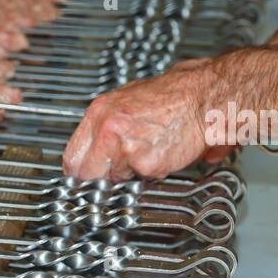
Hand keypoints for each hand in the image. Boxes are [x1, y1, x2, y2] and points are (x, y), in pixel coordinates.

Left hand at [63, 59, 227, 179]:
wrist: (205, 98)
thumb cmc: (174, 97)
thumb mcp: (127, 101)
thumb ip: (106, 126)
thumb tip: (94, 150)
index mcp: (100, 111)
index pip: (72, 156)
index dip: (81, 170)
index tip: (87, 176)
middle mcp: (107, 128)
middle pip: (87, 173)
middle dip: (102, 176)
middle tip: (120, 167)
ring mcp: (125, 147)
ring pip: (116, 178)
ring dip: (131, 172)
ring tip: (150, 149)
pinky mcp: (145, 163)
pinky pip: (141, 179)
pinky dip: (153, 172)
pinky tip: (163, 153)